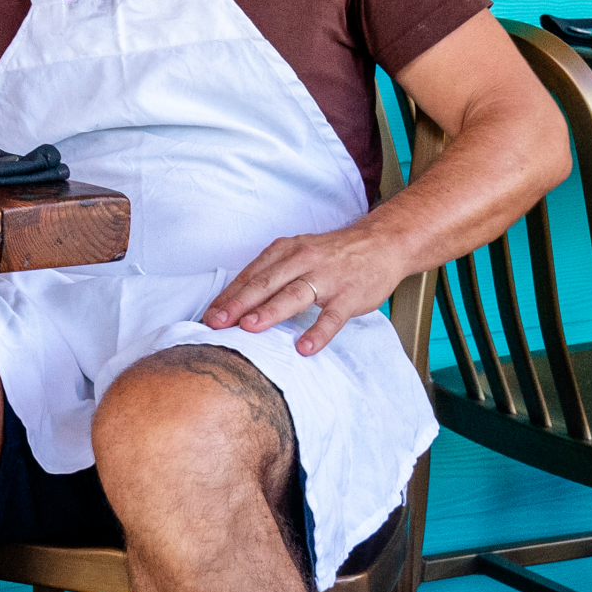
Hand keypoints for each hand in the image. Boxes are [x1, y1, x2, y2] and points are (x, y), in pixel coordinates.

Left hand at [201, 226, 407, 357]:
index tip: (209, 314)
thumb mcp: (297, 253)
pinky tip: (304, 347)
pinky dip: (318, 332)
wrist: (382, 243)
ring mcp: (327, 278)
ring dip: (270, 311)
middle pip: (265, 283)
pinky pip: (332, 316)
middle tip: (217, 322)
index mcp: (285, 251)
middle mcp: (302, 261)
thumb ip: (271, 273)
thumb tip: (237, 299)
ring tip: (249, 328)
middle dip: (238, 303)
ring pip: (294, 295)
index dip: (228, 295)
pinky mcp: (350, 296)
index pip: (251, 275)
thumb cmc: (332, 254)